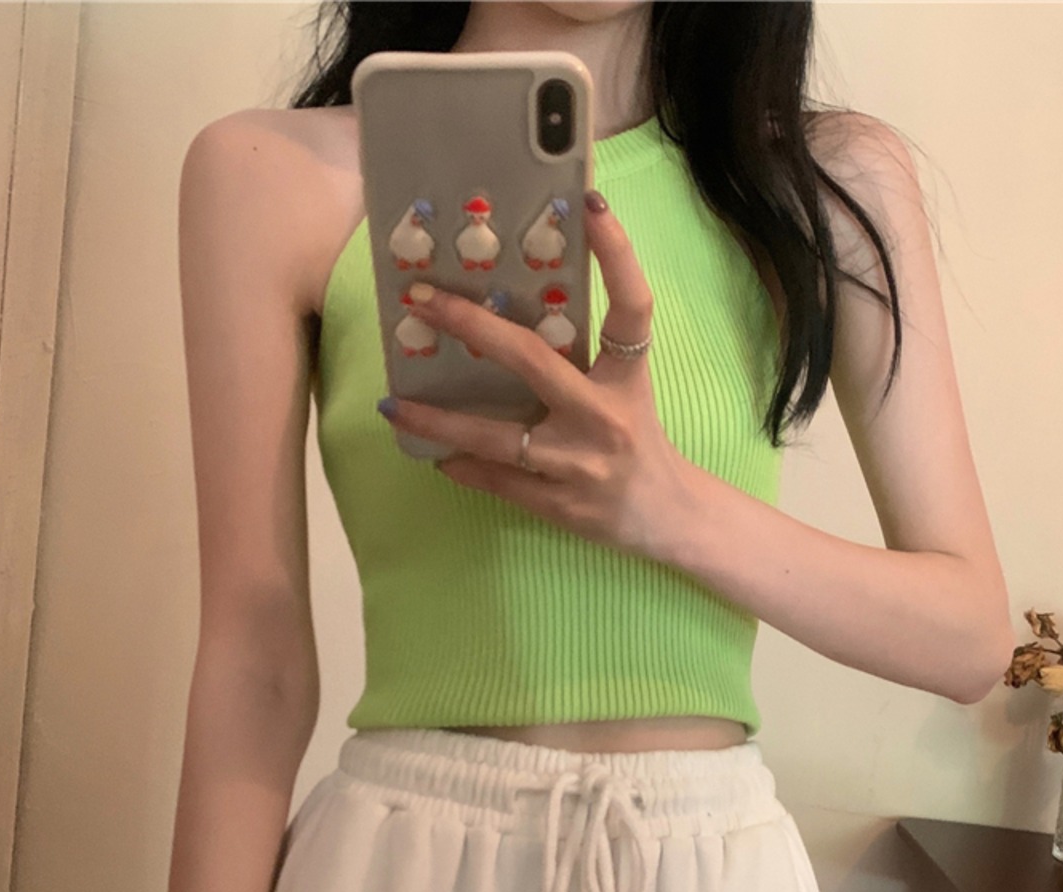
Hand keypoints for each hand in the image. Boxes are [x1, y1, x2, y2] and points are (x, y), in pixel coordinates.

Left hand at [376, 191, 694, 560]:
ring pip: (497, 438)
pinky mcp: (561, 506)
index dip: (618, 254)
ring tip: (393, 405)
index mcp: (627, 379)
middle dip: (472, 324)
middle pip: (535, 361)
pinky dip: (463, 467)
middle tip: (421, 299)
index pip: (632, 307)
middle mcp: (603, 418)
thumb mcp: (625, 390)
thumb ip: (583, 356)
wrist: (669, 517)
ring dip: (438, 421)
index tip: (591, 204)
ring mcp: (579, 466)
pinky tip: (437, 455)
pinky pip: (498, 482)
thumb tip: (511, 308)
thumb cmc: (640, 442)